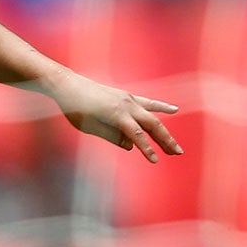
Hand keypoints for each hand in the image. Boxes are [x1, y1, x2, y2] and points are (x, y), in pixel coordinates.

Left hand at [51, 76, 181, 163]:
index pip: (136, 135)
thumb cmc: (75, 108)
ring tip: (175, 144)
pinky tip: (174, 110)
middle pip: (152, 124)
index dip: (146, 149)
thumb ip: (111, 136)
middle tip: (177, 153)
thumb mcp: (89, 127)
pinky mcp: (126, 96)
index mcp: (116, 114)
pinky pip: (148, 103)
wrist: (69, 85)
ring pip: (153, 115)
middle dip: (165, 140)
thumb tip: (130, 145)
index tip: (155, 161)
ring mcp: (128, 99)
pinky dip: (161, 107)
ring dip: (165, 130)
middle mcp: (126, 105)